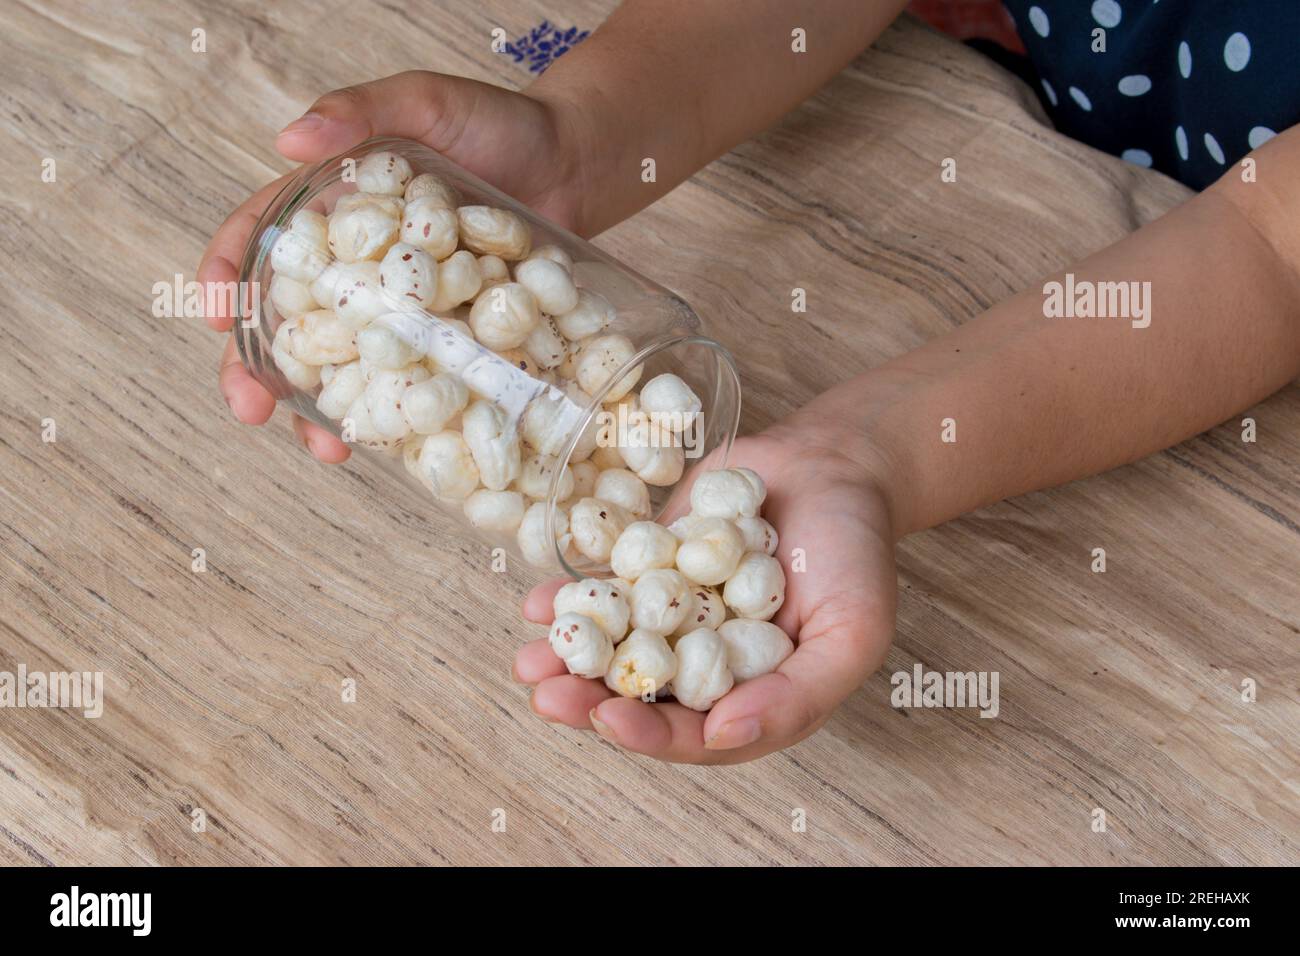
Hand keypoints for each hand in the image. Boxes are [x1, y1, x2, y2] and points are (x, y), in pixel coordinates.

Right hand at [197, 70, 588, 460]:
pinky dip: (399, 416)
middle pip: (290, 320)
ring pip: (347, 365)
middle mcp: (357, 267)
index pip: (260, 240)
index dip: (225, 274)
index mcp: (332, 209)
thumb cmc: (499, 125)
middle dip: (257, 369)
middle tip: (247, 408)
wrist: (576, 165)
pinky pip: (414, 380)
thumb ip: (363, 110)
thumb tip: (289, 139)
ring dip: (324, 411)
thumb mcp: (427, 102)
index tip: (215, 313)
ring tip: (325, 448)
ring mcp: (403, 309)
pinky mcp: (447, 337)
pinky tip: (389, 450)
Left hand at [513, 425, 898, 763]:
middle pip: (638, 694)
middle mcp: (704, 663)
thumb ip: (798, 697)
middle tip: (545, 692)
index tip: (608, 720)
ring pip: (612, 645)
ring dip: (568, 655)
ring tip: (528, 657)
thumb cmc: (855, 555)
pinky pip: (606, 587)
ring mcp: (673, 614)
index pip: (691, 733)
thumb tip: (721, 736)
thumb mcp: (853, 634)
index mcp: (750, 696)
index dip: (648, 733)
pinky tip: (537, 601)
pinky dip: (570, 597)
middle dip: (587, 699)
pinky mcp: (651, 565)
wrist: (835, 467)